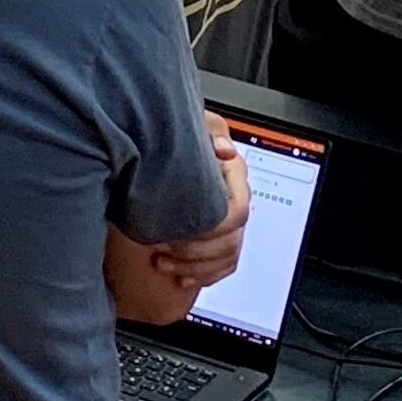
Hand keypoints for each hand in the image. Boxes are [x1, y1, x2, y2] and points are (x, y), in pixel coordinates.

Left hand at [145, 127, 254, 297]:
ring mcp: (228, 221)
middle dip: (197, 251)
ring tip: (162, 262)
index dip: (214, 226)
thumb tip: (225, 150)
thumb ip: (210, 130)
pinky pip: (223, 266)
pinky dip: (202, 276)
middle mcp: (235, 199)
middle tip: (167, 247)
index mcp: (234, 174)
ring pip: (226, 257)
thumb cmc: (180, 133)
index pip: (239, 211)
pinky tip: (180, 277)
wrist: (165, 144)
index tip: (185, 229)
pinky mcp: (219, 237)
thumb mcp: (194, 123)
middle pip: (231, 240)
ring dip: (194, 267)